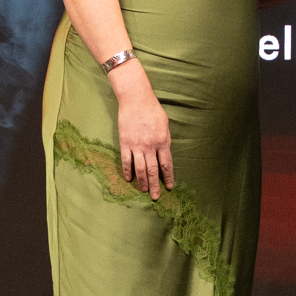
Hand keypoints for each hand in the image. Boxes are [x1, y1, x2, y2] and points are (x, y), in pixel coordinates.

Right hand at [114, 72, 174, 196]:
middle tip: (156, 197)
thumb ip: (165, 140)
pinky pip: (126, 161)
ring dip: (143, 182)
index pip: (166, 164)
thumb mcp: (165, 124)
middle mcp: (150, 146)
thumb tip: (164, 153)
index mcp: (163, 141)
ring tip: (143, 191)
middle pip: (153, 170)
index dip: (168, 177)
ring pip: (140, 169)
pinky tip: (129, 179)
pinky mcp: (125, 143)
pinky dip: (127, 171)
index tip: (170, 186)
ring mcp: (137, 146)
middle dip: (155, 185)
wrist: (136, 99)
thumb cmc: (152, 110)